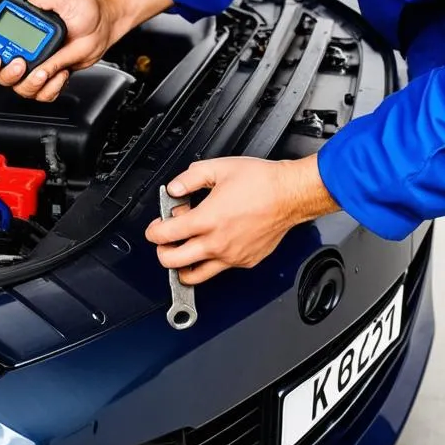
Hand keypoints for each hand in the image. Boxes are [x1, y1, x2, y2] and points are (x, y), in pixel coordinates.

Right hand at [0, 0, 114, 100]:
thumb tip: (27, 11)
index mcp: (19, 29)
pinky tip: (60, 73)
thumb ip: (40, 0)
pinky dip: (51, 87)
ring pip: (20, 87)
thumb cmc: (82, 8)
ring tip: (42, 71)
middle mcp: (24, 50)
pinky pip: (43, 93)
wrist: (104, 23)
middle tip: (17, 63)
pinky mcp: (52, 77)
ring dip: (28, 83)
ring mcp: (38, 66)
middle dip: (2, 71)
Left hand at [145, 155, 339, 284]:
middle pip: (173, 262)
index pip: (166, 235)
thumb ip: (190, 178)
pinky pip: (219, 270)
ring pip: (194, 276)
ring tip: (183, 250)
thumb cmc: (261, 182)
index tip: (155, 227)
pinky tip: (211, 244)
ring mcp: (231, 257)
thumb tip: (174, 189)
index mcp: (208, 219)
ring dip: (182, 266)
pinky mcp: (245, 262)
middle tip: (165, 240)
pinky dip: (209, 262)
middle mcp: (217, 243)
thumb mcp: (219, 168)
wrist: (290, 194)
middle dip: (162, 252)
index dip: (154, 231)